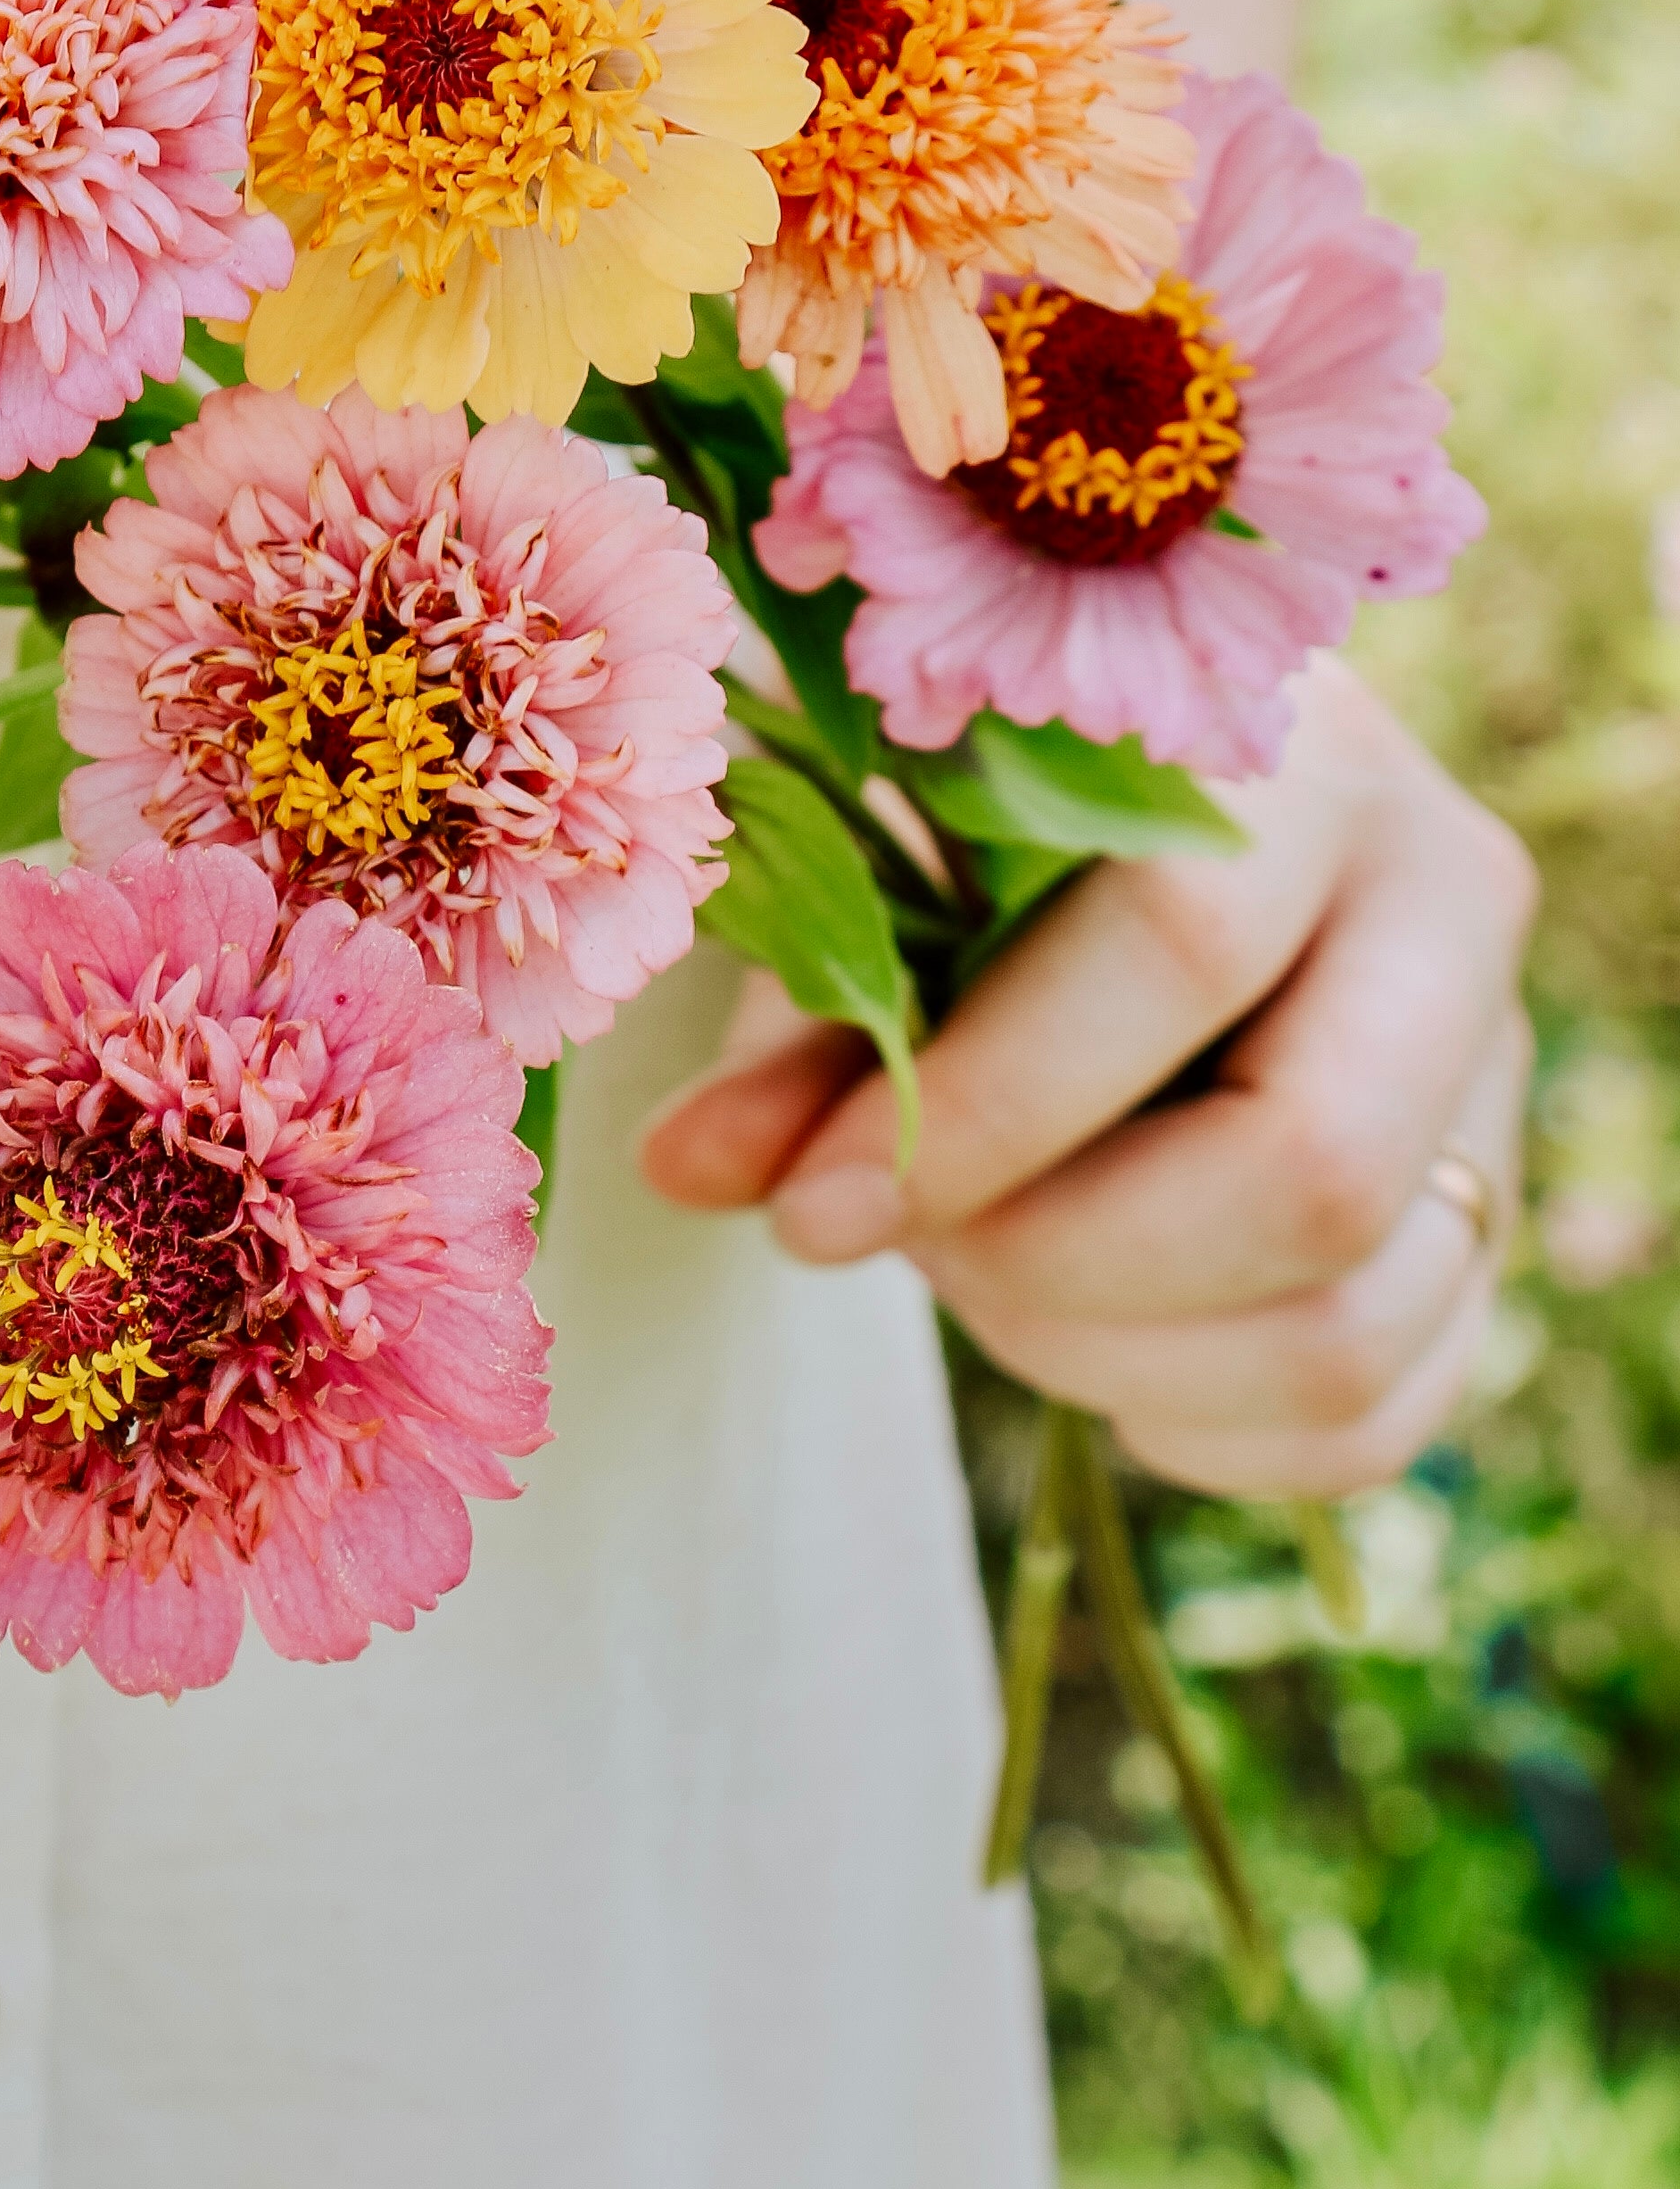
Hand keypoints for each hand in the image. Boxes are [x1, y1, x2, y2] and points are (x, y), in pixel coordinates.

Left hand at [636, 657, 1536, 1500]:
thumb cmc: (987, 830)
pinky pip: (1383, 1410)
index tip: (814, 1209)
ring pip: (1353, 1319)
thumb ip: (808, 1025)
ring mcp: (1495, 1071)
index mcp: (1301, 755)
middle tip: (916, 1247)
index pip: (1182, 951)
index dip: (985, 1111)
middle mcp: (1444, 900)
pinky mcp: (1485, 1216)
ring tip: (982, 1281)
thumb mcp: (883, 881)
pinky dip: (1210, 1433)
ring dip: (1118, 1360)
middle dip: (1062, 1261)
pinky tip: (1090, 1356)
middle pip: (1307, 1168)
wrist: (1145, 821)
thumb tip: (692, 1170)